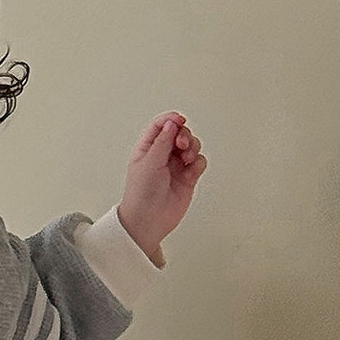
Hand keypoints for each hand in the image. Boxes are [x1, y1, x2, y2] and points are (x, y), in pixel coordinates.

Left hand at [117, 113, 207, 264]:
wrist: (149, 220)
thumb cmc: (141, 194)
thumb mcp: (149, 162)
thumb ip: (162, 141)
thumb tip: (171, 123)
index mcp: (147, 149)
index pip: (160, 126)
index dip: (171, 119)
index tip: (180, 120)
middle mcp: (162, 156)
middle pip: (179, 133)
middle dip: (184, 135)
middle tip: (181, 144)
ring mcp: (175, 166)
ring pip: (191, 146)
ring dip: (192, 147)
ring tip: (186, 159)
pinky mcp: (187, 178)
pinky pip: (198, 162)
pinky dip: (198, 162)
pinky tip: (191, 170)